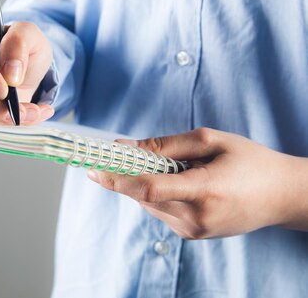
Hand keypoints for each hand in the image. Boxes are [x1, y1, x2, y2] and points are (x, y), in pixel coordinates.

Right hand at [0, 22, 53, 124]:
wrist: (26, 71)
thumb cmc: (21, 48)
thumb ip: (19, 42)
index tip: (6, 88)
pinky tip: (28, 116)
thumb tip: (10, 75)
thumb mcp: (29, 34)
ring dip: (1, 119)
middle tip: (18, 109)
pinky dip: (6, 126)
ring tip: (31, 112)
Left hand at [87, 128, 307, 238]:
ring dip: (142, 184)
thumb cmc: (251, 162)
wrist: (282, 196)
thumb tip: (127, 146)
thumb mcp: (211, 140)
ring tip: (166, 166)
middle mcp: (196, 218)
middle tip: (113, 156)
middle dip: (123, 176)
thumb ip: (166, 145)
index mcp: (204, 191)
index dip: (116, 178)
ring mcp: (194, 231)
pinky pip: (160, 211)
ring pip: (148, 204)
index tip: (93, 167)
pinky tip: (176, 181)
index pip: (148, 189)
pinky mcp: (192, 235)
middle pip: (142, 197)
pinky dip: (156, 194)